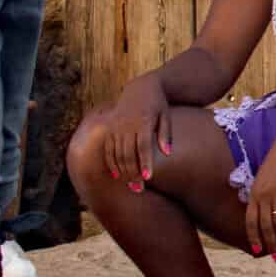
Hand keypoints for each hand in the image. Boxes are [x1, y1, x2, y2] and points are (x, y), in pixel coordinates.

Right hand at [102, 74, 173, 190]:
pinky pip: (108, 148)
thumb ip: (166, 134)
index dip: (144, 162)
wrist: (140, 87)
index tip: (148, 178)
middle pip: (127, 153)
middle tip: (139, 188)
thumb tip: (168, 153)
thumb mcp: (165, 115)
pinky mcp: (109, 128)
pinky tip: (116, 175)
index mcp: (142, 121)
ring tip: (131, 185)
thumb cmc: (157, 104)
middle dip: (133, 172)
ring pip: (116, 153)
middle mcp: (126, 124)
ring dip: (123, 171)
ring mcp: (115, 126)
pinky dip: (111, 162)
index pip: (143, 146)